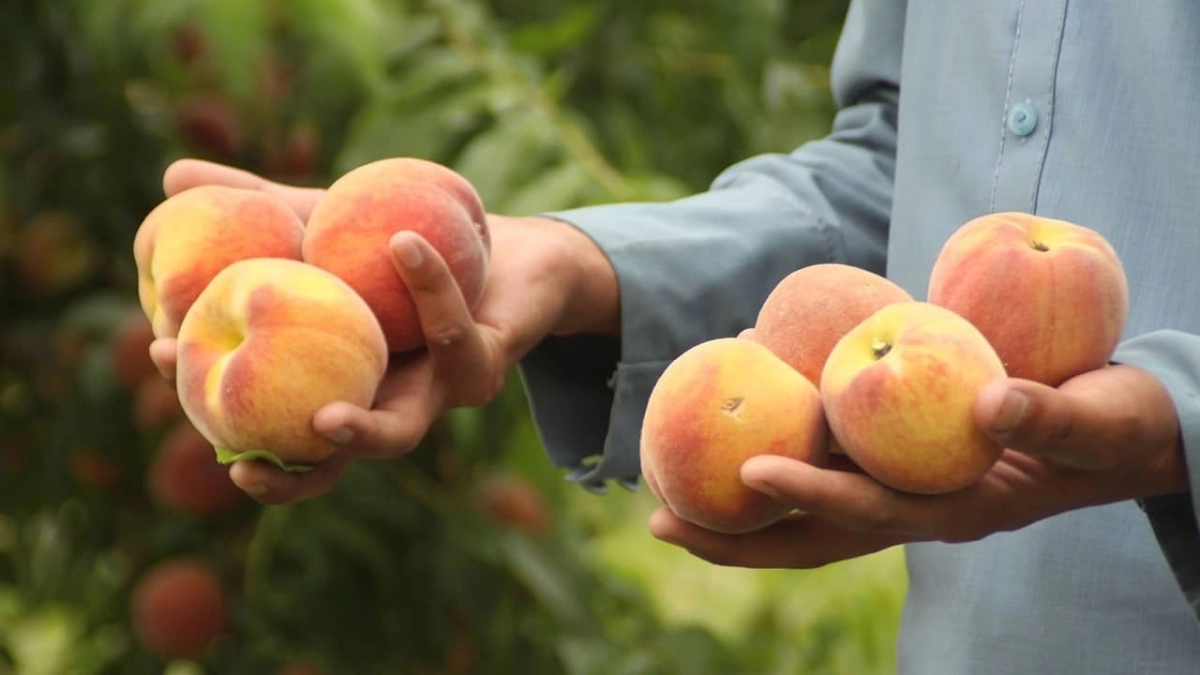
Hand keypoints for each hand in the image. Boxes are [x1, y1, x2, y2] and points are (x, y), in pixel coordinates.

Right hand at [148, 159, 617, 503]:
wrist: (507, 249)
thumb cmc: (410, 246)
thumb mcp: (325, 221)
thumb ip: (258, 207)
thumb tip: (172, 179)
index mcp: (333, 381)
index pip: (265, 413)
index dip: (214, 398)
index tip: (160, 354)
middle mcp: (381, 403)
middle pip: (327, 462)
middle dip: (285, 477)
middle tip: (241, 466)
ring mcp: (434, 394)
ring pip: (399, 432)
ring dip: (363, 433)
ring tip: (327, 419)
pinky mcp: (486, 365)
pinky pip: (453, 334)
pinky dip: (429, 288)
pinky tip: (403, 242)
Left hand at [649, 363, 1187, 568]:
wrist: (1125, 431)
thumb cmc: (1120, 426)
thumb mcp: (1099, 418)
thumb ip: (1051, 415)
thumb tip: (995, 404)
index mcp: (957, 508)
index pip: (871, 512)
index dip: (813, 498)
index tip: (753, 473)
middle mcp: (915, 506)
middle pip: (813, 534)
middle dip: (739, 534)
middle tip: (660, 521)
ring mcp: (901, 488)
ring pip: (806, 506)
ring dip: (739, 501)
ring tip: (664, 482)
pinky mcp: (896, 461)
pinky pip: (826, 463)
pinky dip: (779, 448)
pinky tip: (735, 415)